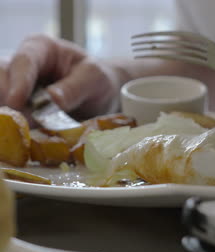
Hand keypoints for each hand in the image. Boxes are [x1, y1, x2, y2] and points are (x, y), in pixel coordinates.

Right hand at [0, 34, 121, 118]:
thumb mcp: (94, 79)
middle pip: (2, 79)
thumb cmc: (97, 79)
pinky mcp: (16, 107)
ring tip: (25, 130)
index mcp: (40, 48)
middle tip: (21, 122)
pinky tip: (24, 135)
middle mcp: (21, 65)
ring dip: (10, 116)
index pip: (23, 62)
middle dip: (8, 101)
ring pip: (1, 99)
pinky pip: (8, 115)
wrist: (100, 95)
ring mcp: (15, 86)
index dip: (18, 82)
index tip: (16, 102)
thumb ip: (74, 88)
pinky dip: (14, 126)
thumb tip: (52, 100)